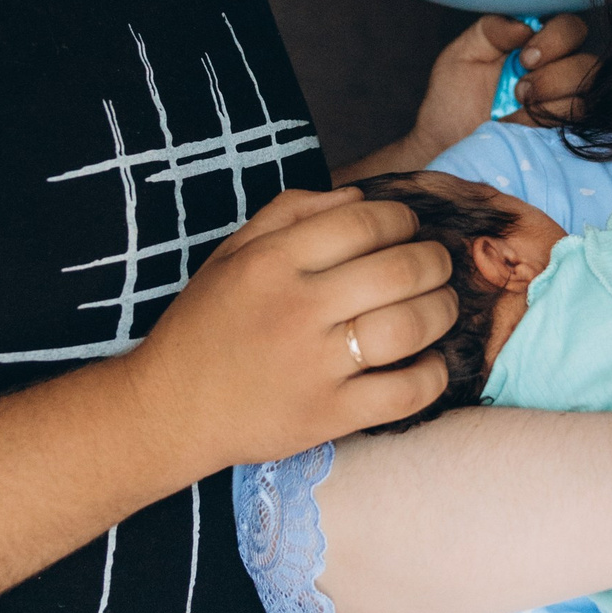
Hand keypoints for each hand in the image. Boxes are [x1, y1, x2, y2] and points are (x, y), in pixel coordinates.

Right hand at [128, 188, 458, 469]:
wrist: (169, 409)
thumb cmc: (204, 326)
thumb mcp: (231, 253)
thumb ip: (291, 213)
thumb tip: (358, 196)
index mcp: (272, 262)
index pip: (364, 222)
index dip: (401, 218)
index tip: (408, 227)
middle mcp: (297, 309)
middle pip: (400, 269)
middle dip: (434, 261)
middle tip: (436, 265)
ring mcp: (315, 365)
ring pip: (410, 326)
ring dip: (441, 310)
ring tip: (440, 306)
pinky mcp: (328, 415)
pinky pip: (405, 392)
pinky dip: (433, 374)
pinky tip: (430, 362)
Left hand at [346, 12, 593, 176]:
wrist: (448, 149)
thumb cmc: (454, 102)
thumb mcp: (462, 56)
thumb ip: (491, 30)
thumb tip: (525, 24)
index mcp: (538, 46)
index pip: (570, 28)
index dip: (556, 38)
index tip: (525, 57)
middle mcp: (559, 73)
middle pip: (589, 62)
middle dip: (555, 74)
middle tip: (520, 90)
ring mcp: (565, 106)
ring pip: (587, 95)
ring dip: (551, 101)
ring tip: (516, 110)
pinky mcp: (566, 136)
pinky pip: (579, 126)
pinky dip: (549, 123)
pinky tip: (522, 128)